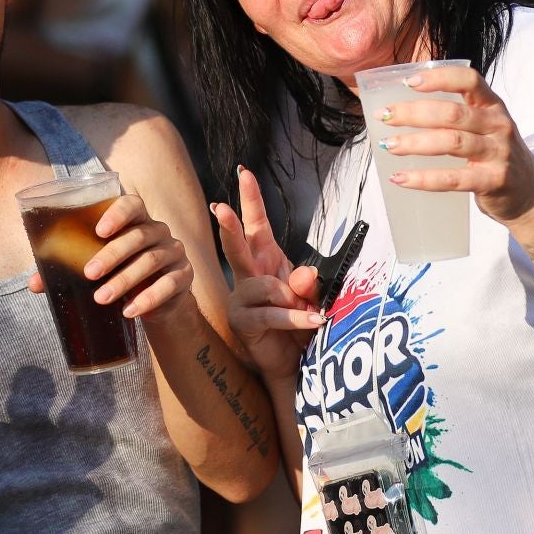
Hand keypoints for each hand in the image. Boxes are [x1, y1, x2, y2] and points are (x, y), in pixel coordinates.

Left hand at [28, 190, 193, 324]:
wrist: (155, 301)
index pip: (132, 204)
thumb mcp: (98, 269)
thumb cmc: (120, 273)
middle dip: (112, 255)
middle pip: (139, 236)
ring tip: (102, 298)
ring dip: (125, 280)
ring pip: (151, 260)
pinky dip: (149, 298)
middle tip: (89, 274)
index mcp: (136, 220)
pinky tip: (130, 311)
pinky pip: (169, 284)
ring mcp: (174, 252)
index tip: (98, 230)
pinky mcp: (183, 276)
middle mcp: (158, 231)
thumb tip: (36, 284)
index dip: (117, 213)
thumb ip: (68, 270)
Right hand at [211, 167, 324, 379]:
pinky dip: (295, 317)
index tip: (245, 172)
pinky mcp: (243, 322)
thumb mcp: (311, 297)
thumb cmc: (301, 322)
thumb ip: (308, 283)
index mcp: (267, 260)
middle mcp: (249, 275)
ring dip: (290, 298)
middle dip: (230, 226)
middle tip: (219, 208)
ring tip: (309, 311)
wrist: (295, 361)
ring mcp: (242, 298)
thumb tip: (304, 273)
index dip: (251, 199)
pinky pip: (270, 314)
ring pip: (263, 286)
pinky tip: (314, 320)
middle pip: (238, 245)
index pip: (258, 225)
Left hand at [374, 64, 533, 225]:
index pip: (469, 80)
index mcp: (492, 105)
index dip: (440, 78)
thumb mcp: (484, 126)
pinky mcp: (493, 180)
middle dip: (413, 112)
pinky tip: (401, 178)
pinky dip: (423, 179)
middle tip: (385, 116)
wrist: (530, 191)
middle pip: (452, 113)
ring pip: (451, 142)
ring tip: (388, 145)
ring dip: (414, 143)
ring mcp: (498, 153)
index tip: (410, 81)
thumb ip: (455, 115)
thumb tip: (401, 109)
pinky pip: (453, 179)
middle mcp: (497, 125)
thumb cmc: (495, 153)